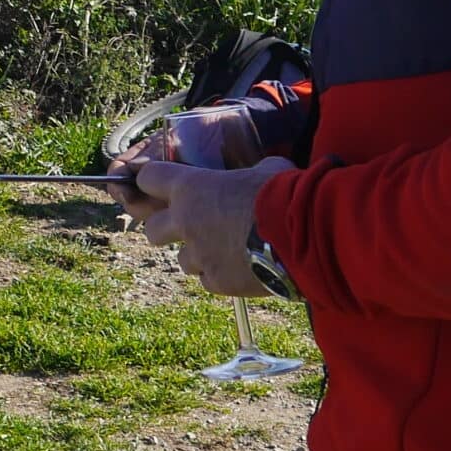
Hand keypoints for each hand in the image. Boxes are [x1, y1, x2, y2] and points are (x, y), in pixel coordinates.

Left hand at [112, 157, 295, 295]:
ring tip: (224, 250)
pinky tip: (241, 269)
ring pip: (182, 260)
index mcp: (190, 188)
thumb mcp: (268, 169)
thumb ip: (253, 170)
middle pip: (151, 229)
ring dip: (197, 256)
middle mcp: (185, 222)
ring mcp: (199, 255)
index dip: (152, 181)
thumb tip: (266, 170)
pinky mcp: (217, 282)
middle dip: (165, 229)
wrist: (302, 236)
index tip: (157, 184)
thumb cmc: (283, 194)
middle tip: (187, 227)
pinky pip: (208, 280)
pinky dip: (220, 276)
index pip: (148, 178)